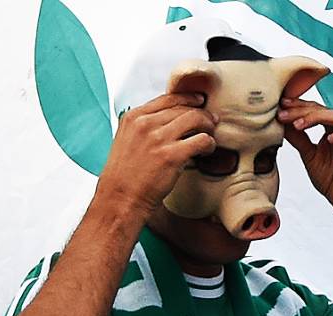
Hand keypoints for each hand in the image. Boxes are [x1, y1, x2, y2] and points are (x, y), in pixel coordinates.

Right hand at [96, 93, 217, 217]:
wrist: (120, 199)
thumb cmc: (124, 176)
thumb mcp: (126, 141)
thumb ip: (144, 128)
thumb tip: (169, 121)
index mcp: (133, 117)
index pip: (167, 98)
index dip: (188, 98)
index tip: (199, 101)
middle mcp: (145, 124)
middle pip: (184, 108)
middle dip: (202, 114)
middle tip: (212, 121)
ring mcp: (158, 139)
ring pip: (195, 119)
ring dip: (208, 127)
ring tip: (210, 136)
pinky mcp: (172, 156)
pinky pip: (201, 140)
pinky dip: (209, 144)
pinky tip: (207, 151)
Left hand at [278, 98, 332, 215]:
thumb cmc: (330, 177)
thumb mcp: (307, 154)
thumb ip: (297, 138)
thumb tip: (281, 123)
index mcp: (329, 128)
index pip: (314, 109)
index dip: (297, 106)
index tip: (280, 107)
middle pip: (323, 109)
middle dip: (301, 110)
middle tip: (283, 115)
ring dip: (317, 118)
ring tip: (299, 125)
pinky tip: (329, 139)